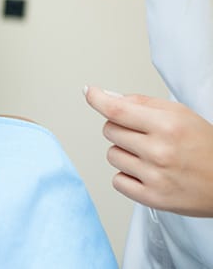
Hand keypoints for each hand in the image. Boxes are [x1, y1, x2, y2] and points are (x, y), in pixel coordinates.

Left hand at [85, 85, 212, 216]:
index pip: (117, 110)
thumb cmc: (206, 147)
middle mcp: (159, 151)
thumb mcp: (180, 114)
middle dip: (120, 129)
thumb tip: (107, 96)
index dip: (97, 99)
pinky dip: (127, 176)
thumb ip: (141, 103)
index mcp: (167, 126)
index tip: (89, 93)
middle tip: (143, 135)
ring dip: (124, 153)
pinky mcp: (152, 198)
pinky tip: (147, 173)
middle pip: (109, 130)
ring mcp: (154, 176)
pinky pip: (117, 181)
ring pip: (111, 155)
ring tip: (150, 156)